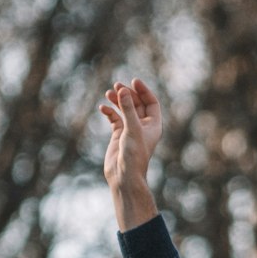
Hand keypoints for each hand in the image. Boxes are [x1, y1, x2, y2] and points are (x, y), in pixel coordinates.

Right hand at [99, 77, 162, 230]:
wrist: (124, 176)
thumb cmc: (134, 155)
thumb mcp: (132, 129)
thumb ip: (127, 109)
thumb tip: (123, 90)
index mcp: (153, 125)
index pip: (151, 102)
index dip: (143, 91)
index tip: (133, 81)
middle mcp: (143, 126)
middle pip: (137, 103)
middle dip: (127, 94)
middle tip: (117, 85)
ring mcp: (130, 130)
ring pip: (124, 110)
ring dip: (117, 100)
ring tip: (109, 93)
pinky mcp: (118, 135)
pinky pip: (114, 118)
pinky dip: (109, 112)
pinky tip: (103, 108)